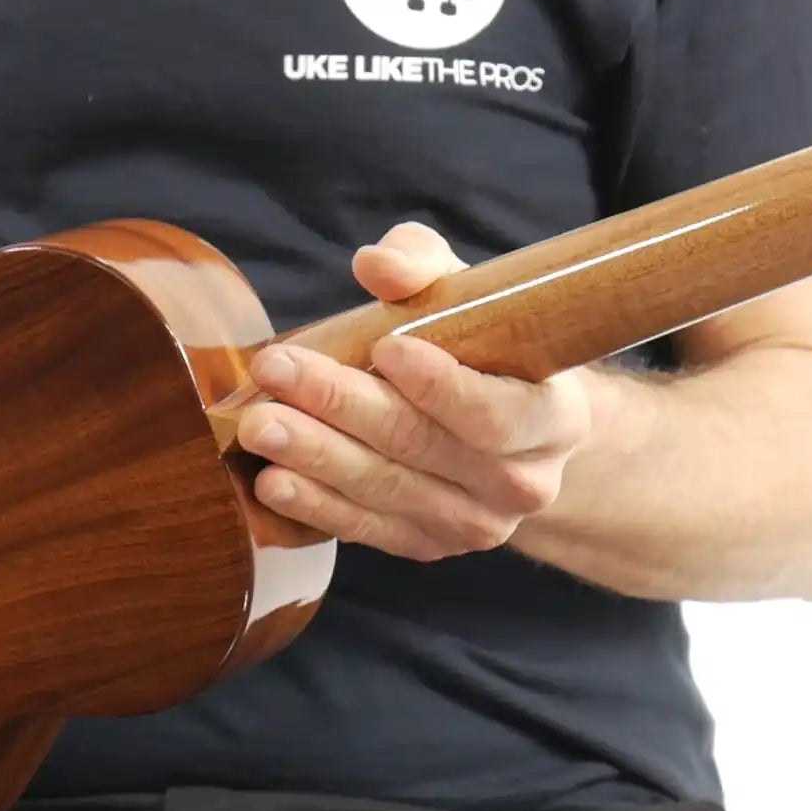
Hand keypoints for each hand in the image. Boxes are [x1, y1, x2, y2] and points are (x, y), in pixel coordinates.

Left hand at [239, 223, 591, 561]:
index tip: (384, 346)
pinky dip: (316, 505)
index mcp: (552, 418)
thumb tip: (375, 264)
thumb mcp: (470, 296)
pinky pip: (367, 528)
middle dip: (341, 404)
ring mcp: (475, 524)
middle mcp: (522, 483)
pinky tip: (272, 481)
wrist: (512, 432)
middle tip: (277, 369)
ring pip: (386, 489)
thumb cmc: (486, 349)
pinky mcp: (428, 546)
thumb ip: (425, 270)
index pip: (493, 412)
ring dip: (315, 456)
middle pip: (421, 446)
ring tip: (259, 424)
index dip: (439, 384)